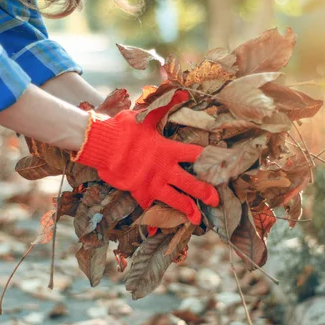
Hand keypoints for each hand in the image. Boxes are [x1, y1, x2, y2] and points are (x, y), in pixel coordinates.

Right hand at [72, 90, 218, 223]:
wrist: (101, 145)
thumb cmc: (123, 129)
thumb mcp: (145, 116)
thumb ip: (165, 107)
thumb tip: (182, 91)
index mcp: (168, 150)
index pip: (195, 154)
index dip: (211, 158)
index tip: (223, 163)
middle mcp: (164, 169)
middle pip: (190, 183)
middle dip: (205, 192)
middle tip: (216, 200)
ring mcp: (152, 183)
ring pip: (174, 200)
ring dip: (187, 210)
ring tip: (197, 219)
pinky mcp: (138, 192)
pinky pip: (147, 209)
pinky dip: (152, 222)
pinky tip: (157, 234)